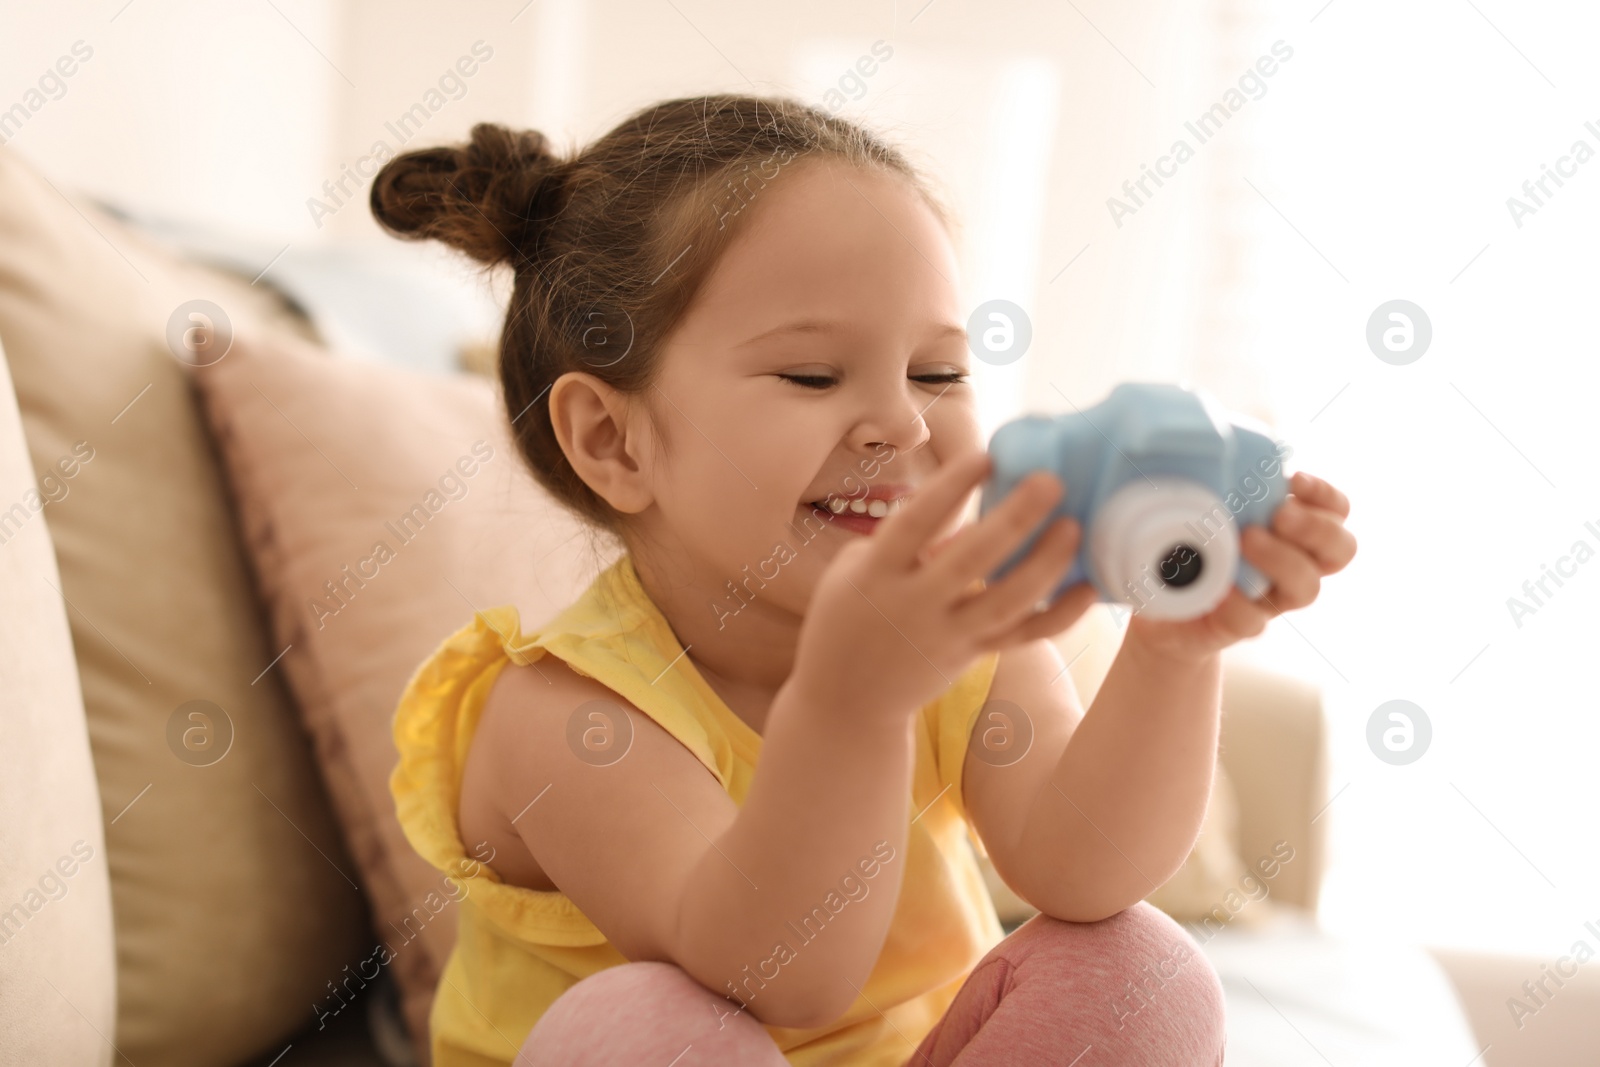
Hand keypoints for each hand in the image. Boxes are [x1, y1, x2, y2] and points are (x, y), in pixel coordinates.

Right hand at [791, 451, 1099, 721]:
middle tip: (1051, 482)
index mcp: (876, 572)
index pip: (915, 521)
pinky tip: (1089, 590)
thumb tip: (968, 521)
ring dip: (1044, 564)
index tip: (986, 456)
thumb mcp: (858, 572)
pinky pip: (1021, 637)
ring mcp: (944, 634)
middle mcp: (912, 603)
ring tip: (1073, 528)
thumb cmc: (847, 618)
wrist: (845, 702)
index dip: (950, 487)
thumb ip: (910, 544)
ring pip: (1004, 601)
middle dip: (1014, 518)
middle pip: (971, 559)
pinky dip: (1058, 616)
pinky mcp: (970, 656)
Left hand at [1125, 470, 1356, 661]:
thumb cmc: (1187, 547)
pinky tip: (1218, 588)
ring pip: (1307, 587)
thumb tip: (1208, 431)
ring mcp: (1272, 601)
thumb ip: (1220, 480)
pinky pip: (1252, 622)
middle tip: (1279, 513)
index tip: (1293, 479)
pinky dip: (1238, 604)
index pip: (1337, 512)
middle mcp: (1295, 567)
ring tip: (1245, 539)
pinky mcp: (1239, 628)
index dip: (1326, 495)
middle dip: (1316, 527)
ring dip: (1282, 560)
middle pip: (1341, 550)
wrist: (1160, 613)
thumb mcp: (1203, 506)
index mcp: (1295, 533)